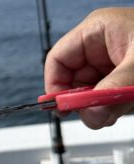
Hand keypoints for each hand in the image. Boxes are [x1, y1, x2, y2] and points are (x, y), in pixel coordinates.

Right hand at [45, 7, 133, 128]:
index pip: (58, 60)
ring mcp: (110, 61)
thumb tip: (90, 116)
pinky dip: (111, 106)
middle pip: (71, 79)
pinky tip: (124, 105)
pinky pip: (105, 95)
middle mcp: (99, 45)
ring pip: (88, 91)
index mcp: (96, 31)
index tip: (63, 109)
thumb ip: (112, 92)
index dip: (55, 86)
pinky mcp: (121, 76)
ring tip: (119, 107)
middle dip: (81, 101)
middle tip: (96, 115)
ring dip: (99, 106)